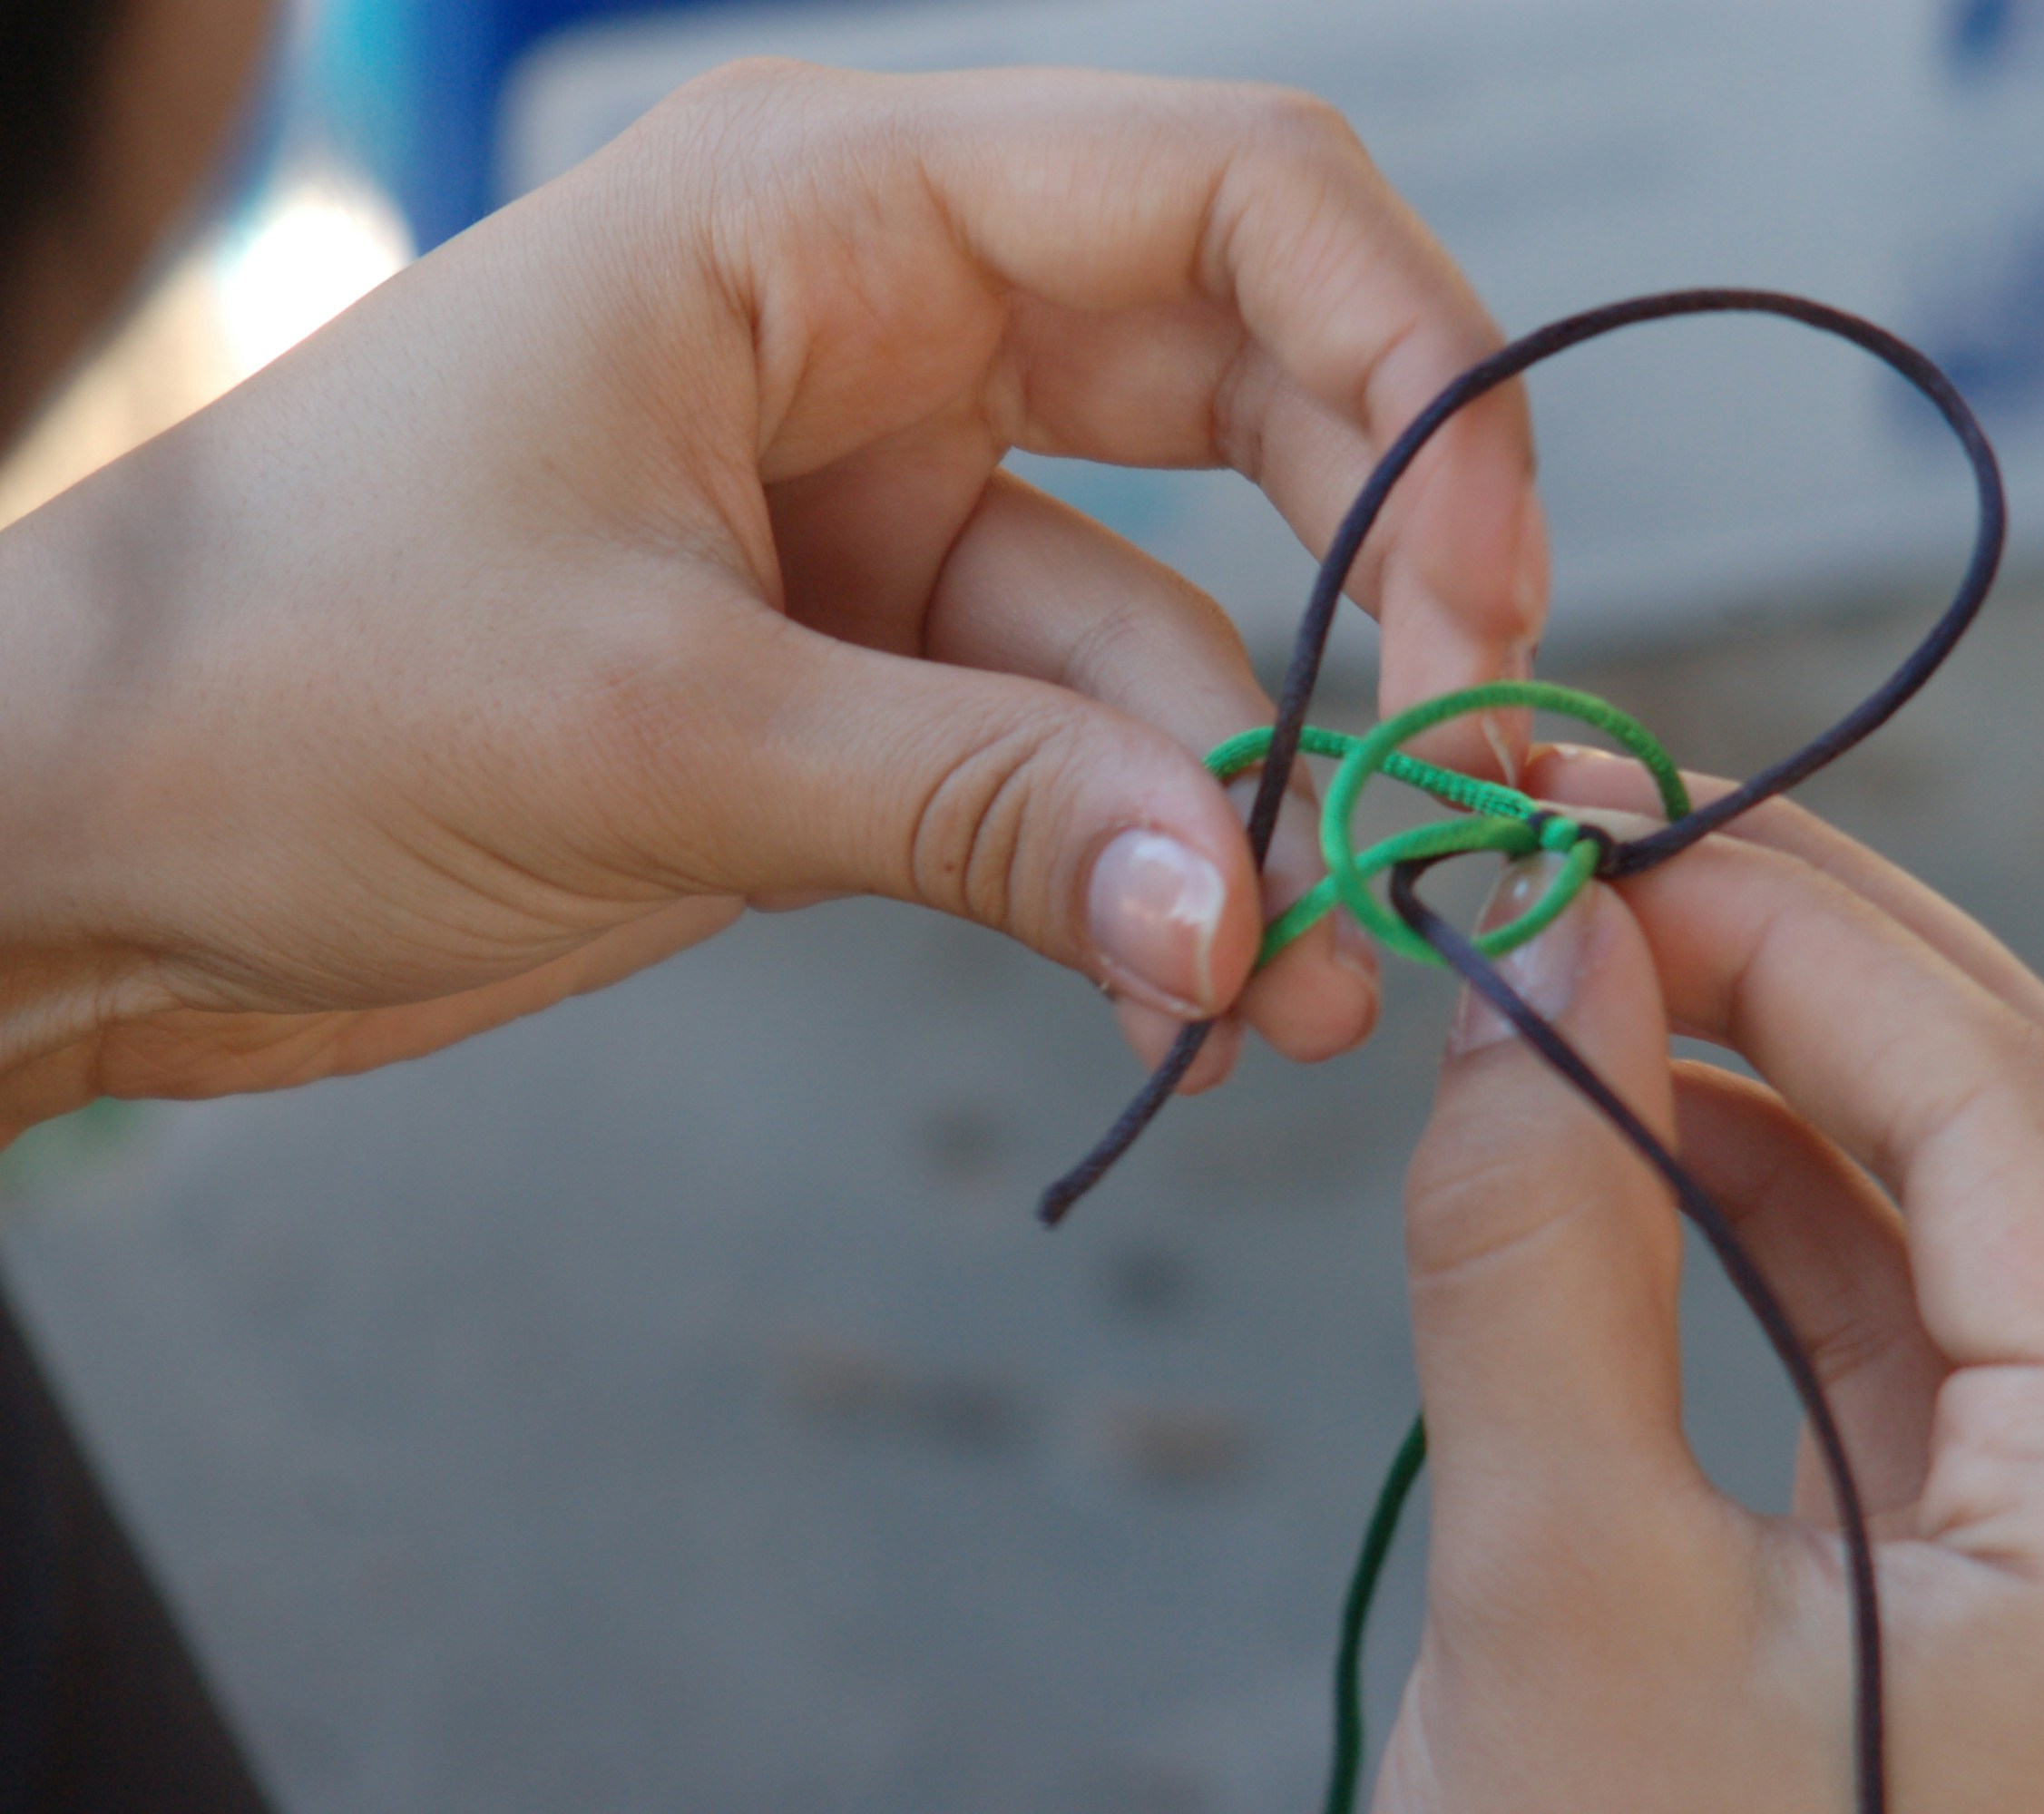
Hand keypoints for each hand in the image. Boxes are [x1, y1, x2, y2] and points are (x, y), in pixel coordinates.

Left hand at [0, 64, 1546, 1136]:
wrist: (72, 842)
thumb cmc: (264, 682)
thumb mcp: (648, 729)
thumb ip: (979, 806)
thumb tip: (1244, 909)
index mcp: (824, 213)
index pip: (1232, 200)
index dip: (1415, 369)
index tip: (1485, 593)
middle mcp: (886, 324)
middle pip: (1253, 395)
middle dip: (1377, 585)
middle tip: (1450, 774)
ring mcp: (887, 502)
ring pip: (1173, 618)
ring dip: (1253, 793)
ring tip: (1302, 973)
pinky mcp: (871, 670)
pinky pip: (1079, 751)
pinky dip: (1150, 867)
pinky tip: (1199, 989)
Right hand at [1384, 749, 2043, 1810]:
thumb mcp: (1553, 1606)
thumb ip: (1543, 1254)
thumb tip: (1535, 965)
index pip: (2020, 1110)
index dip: (1809, 926)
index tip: (1604, 820)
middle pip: (2036, 1136)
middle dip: (1821, 962)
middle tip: (1610, 840)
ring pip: (1972, 1232)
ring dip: (1789, 1079)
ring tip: (1601, 967)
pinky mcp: (2001, 1606)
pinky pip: (1911, 1347)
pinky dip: (1778, 1221)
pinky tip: (1645, 1143)